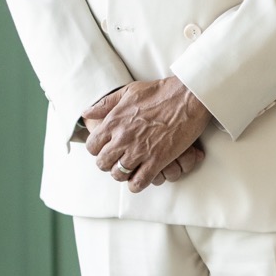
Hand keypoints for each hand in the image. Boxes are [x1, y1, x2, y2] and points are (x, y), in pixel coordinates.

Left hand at [84, 77, 211, 193]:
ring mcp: (140, 150)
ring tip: (130, 169)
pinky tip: (140, 178)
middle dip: (108, 164)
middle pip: (103, 163)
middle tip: (118, 160)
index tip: (106, 148)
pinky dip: (137, 184)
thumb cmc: (160, 91)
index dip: (97, 150)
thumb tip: (87, 113)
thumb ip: (105, 104)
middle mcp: (123, 138)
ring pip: (119, 174)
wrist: (188, 96)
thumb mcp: (129, 91)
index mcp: (114, 121)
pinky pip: (139, 182)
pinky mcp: (158, 160)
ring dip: (122, 174)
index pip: (92, 146)